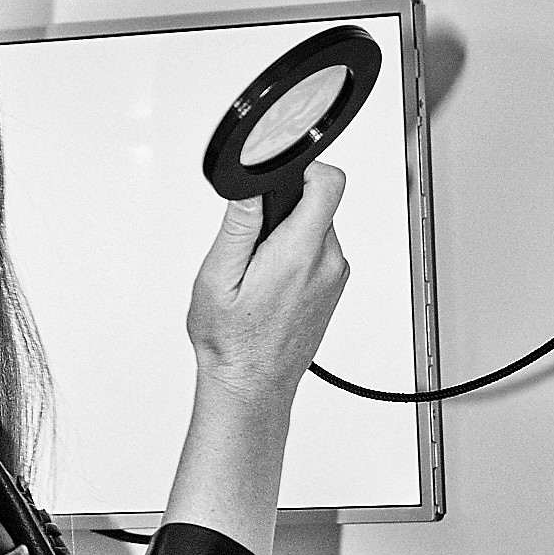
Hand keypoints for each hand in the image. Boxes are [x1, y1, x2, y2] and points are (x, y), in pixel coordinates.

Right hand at [185, 162, 349, 408]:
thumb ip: (240, 225)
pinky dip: (296, 256)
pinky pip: (319, 252)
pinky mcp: (334, 288)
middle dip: (283, 210)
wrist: (251, 385)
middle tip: (253, 244)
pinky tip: (271, 283)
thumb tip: (251, 185)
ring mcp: (335, 277)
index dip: (304, 169)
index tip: (277, 180)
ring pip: (317, 228)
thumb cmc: (232, 341)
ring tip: (259, 270)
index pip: (328, 183)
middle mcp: (328, 263)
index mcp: (299, 253)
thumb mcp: (218, 277)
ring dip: (289, 235)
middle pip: (318, 204)